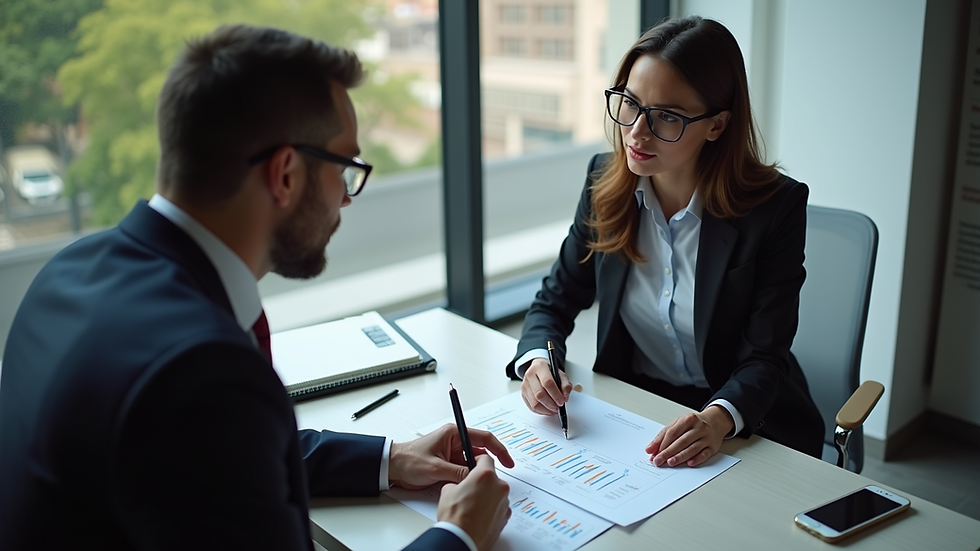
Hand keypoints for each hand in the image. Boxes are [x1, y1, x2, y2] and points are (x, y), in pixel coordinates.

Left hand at [389, 424, 514, 489]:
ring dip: (477, 473)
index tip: (508, 461)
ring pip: (473, 463)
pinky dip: (469, 478)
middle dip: (488, 465)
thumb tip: (475, 479)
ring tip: (480, 484)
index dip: (498, 449)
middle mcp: (455, 441)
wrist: (392, 467)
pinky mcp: (448, 464)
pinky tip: (470, 486)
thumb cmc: (409, 460)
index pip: (483, 438)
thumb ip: (457, 473)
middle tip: (494, 478)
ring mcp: (452, 453)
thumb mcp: (436, 468)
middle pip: (480, 451)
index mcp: (453, 434)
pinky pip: (464, 470)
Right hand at [437, 454, 510, 550]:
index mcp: (485, 476)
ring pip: (496, 492)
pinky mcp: (506, 516)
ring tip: (472, 506)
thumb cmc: (456, 518)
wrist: (463, 540)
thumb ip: (458, 482)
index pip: (486, 458)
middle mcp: (498, 487)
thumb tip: (458, 486)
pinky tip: (478, 515)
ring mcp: (504, 502)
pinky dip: (491, 508)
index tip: (474, 464)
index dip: (478, 460)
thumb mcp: (448, 491)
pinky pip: (499, 506)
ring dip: (487, 496)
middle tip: (469, 490)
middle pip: (492, 477)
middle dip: (481, 482)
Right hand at [520, 358, 571, 415]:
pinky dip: (541, 411)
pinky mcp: (523, 394)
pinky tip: (547, 410)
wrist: (538, 369)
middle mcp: (530, 375)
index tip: (562, 401)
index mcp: (540, 367)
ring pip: (534, 403)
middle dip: (551, 404)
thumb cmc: (550, 372)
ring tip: (553, 409)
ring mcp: (525, 385)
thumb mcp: (561, 375)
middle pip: (539, 394)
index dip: (555, 394)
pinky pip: (531, 407)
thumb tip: (565, 397)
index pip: (547, 382)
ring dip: (546, 410)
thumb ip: (565, 385)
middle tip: (558, 407)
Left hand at [645, 406, 733, 467]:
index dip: (661, 444)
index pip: (672, 433)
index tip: (653, 454)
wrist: (715, 422)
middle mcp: (698, 428)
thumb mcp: (677, 424)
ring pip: (692, 448)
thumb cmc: (693, 424)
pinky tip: (689, 463)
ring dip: (680, 457)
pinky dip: (697, 459)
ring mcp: (706, 437)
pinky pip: (704, 454)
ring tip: (670, 462)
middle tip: (658, 461)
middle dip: (668, 452)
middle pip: (681, 441)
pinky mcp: (713, 447)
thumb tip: (650, 449)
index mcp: (687, 420)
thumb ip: (663, 435)